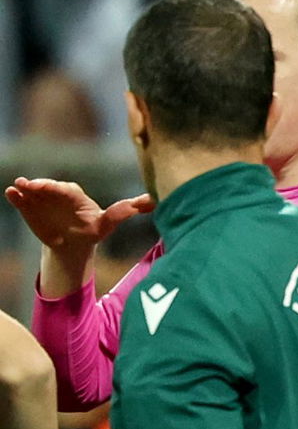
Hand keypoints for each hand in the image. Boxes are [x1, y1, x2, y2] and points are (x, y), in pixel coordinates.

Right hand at [5, 178, 152, 254]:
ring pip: (32, 192)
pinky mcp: (30, 208)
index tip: (49, 186)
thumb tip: (154, 201)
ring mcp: (42, 199)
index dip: (57, 187)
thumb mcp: (108, 223)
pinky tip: (10, 193)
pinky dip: (16, 197)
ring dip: (24, 189)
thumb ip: (125, 211)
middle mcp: (57, 193)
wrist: (72, 244)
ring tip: (17, 187)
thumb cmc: (92, 230)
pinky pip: (22, 201)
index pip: (66, 189)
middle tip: (28, 184)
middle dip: (38, 185)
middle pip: (47, 188)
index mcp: (75, 195)